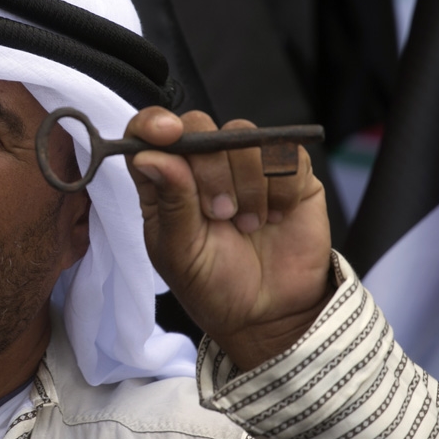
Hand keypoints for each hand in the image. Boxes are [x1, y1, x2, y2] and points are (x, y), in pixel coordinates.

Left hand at [125, 108, 332, 369]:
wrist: (270, 315)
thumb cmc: (213, 286)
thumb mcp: (181, 252)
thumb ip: (170, 201)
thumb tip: (149, 155)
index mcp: (165, 181)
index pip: (149, 133)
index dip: (154, 123)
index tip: (166, 132)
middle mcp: (203, 166)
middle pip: (200, 126)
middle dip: (210, 166)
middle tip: (219, 213)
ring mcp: (247, 166)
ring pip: (245, 135)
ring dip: (247, 182)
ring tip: (248, 225)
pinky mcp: (289, 174)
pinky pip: (287, 155)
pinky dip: (281, 188)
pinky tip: (276, 218)